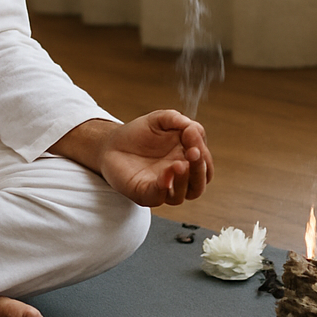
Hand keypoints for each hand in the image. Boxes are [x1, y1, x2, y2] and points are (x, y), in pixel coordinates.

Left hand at [94, 110, 212, 206]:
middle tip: (193, 151)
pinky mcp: (145, 193)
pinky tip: (165, 174)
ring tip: (179, 164)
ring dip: (185, 180)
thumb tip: (193, 128)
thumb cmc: (138, 133)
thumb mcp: (159, 120)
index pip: (205, 163)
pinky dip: (164, 187)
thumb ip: (176, 119)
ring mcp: (163, 187)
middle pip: (200, 183)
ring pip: (184, 194)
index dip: (203, 151)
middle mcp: (178, 177)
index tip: (192, 133)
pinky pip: (158, 196)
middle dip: (200, 168)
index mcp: (186, 159)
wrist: (111, 143)